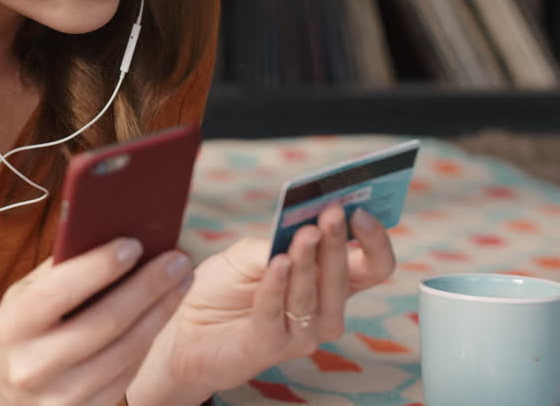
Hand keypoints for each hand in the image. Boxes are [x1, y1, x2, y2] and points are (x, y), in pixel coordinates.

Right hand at [0, 238, 193, 405]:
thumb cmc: (19, 325)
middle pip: (104, 323)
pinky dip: (148, 341)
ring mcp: (59, 398)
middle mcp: (32, 366)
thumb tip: (111, 235)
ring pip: (125, 352)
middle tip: (177, 260)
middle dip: (147, 287)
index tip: (134, 244)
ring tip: (180, 282)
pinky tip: (160, 314)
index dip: (99, 267)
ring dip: (159, 313)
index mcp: (12, 326)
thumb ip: (61, 269)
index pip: (58, 291)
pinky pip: (127, 376)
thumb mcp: (24, 294)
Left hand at [127, 204, 396, 403]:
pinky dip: (277, 285)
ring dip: (310, 262)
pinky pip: (277, 314)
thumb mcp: (249, 253)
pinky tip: (277, 263)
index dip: (374, 241)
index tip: (361, 211)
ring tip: (304, 234)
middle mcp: (323, 311)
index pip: (371, 266)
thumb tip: (304, 223)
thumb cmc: (222, 288)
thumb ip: (277, 241)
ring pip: (314, 296)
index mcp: (327, 284)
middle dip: (339, 243)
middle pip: (348, 278)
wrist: (184, 326)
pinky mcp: (270, 347)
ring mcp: (300, 334)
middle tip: (333, 214)